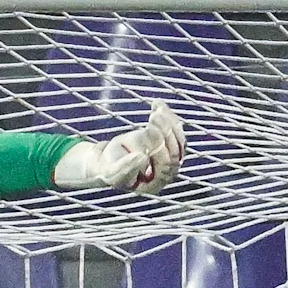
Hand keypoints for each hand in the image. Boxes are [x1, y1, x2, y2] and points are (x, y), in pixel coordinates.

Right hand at [51, 100, 186, 193]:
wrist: (109, 162)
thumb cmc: (109, 170)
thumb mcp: (113, 172)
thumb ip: (126, 168)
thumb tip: (141, 157)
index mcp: (155, 184)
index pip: (165, 166)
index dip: (160, 147)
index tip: (148, 129)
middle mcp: (167, 173)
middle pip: (175, 151)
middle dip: (165, 132)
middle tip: (154, 117)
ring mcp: (170, 157)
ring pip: (178, 138)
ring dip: (168, 121)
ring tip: (156, 109)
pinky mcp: (169, 143)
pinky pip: (174, 128)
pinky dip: (167, 115)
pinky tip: (156, 103)